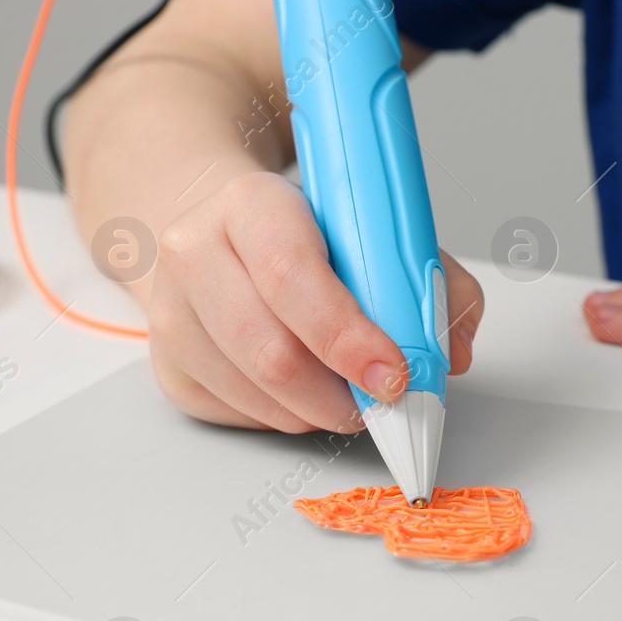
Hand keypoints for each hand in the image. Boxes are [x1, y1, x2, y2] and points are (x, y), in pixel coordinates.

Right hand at [145, 171, 483, 431]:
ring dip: (319, 412)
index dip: (348, 336)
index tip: (394, 374)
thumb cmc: (304, 234)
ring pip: (258, 396)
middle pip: (270, 351)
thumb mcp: (371, 229)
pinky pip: (240, 416)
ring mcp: (171, 315)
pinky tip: (305, 391)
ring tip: (349, 394)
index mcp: (249, 204)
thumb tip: (453, 351)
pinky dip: (288, 417)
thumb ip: (429, 280)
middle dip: (341, 395)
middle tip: (383, 402)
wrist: (219, 233)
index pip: (291, 276)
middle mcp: (193, 253)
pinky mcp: (169, 367)